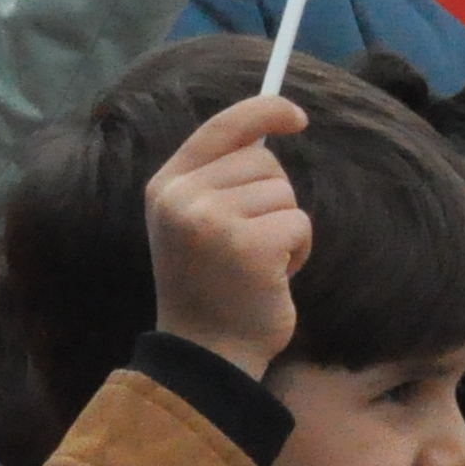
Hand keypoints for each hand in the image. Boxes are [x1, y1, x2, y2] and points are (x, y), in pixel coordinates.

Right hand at [145, 95, 310, 380]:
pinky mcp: (249, 246)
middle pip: (264, 161)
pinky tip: (272, 277)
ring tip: (257, 264)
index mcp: (165, 186)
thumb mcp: (195, 223)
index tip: (298, 117)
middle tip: (249, 244)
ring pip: (285, 193)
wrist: (207, 354)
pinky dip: (299, 249)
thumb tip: (272, 124)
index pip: (221, 128)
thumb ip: (219, 178)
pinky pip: (299, 222)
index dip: (264, 111)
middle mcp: (182, 198)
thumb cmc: (212, 286)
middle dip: (273, 198)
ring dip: (286, 227)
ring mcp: (213, 221)